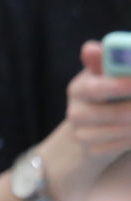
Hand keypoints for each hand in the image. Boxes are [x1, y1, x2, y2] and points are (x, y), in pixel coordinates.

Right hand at [63, 41, 130, 155]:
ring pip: (125, 132)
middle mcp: (75, 112)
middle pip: (116, 114)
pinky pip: (124, 146)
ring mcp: (83, 135)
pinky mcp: (93, 152)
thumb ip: (106, 62)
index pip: (97, 88)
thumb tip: (91, 48)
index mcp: (78, 88)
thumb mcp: (106, 76)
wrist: (94, 128)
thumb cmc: (109, 94)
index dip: (122, 86)